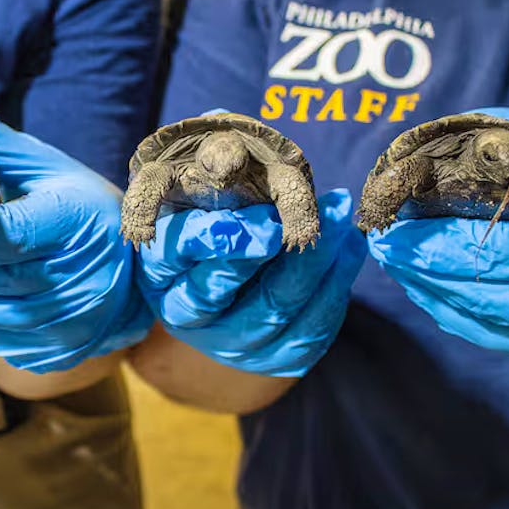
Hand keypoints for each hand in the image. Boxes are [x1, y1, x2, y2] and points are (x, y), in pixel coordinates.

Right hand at [137, 189, 366, 375]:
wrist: (230, 275)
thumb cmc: (212, 213)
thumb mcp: (202, 186)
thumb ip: (212, 168)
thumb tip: (231, 151)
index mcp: (159, 269)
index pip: (178, 255)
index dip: (218, 239)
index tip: (262, 217)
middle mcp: (184, 313)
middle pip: (227, 290)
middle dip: (276, 252)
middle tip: (313, 216)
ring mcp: (227, 342)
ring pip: (274, 312)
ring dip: (315, 266)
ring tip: (342, 222)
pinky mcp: (270, 357)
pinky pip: (308, 331)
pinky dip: (335, 289)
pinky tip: (350, 249)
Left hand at [368, 108, 508, 366]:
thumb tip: (452, 136)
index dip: (458, 245)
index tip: (405, 226)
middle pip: (504, 297)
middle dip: (434, 271)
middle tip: (386, 245)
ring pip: (494, 326)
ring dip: (435, 294)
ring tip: (394, 263)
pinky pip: (497, 340)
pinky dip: (453, 313)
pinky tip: (422, 287)